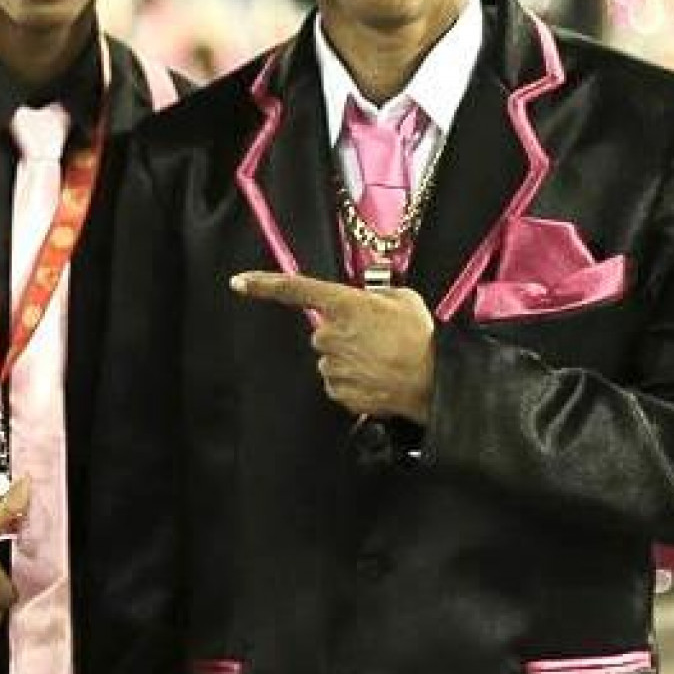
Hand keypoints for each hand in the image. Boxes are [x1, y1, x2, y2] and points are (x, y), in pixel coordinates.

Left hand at [231, 271, 434, 422]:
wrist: (433, 381)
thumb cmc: (420, 338)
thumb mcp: (403, 298)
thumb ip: (376, 292)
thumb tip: (367, 296)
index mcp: (343, 304)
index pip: (294, 289)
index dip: (263, 285)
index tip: (240, 282)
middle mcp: (330, 334)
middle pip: (323, 330)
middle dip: (343, 333)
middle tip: (375, 337)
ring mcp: (332, 365)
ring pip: (330, 357)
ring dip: (350, 357)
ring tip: (381, 359)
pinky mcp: (337, 391)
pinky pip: (337, 381)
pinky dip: (353, 380)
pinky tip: (377, 377)